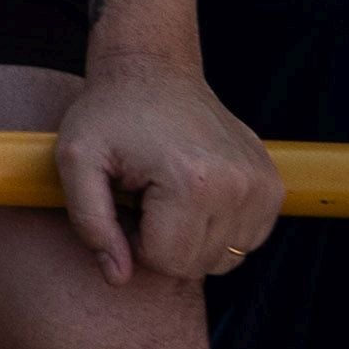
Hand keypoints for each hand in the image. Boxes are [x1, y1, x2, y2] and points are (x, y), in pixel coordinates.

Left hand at [53, 62, 279, 283]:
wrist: (154, 70)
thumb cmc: (108, 114)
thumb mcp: (76, 160)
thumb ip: (90, 223)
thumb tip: (118, 278)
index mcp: (193, 183)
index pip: (165, 262)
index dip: (132, 241)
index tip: (124, 201)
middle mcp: (239, 187)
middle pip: (196, 265)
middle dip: (161, 241)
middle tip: (142, 196)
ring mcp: (263, 187)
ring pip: (224, 259)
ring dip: (190, 237)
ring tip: (166, 193)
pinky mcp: (273, 186)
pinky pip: (245, 241)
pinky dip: (216, 228)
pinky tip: (192, 194)